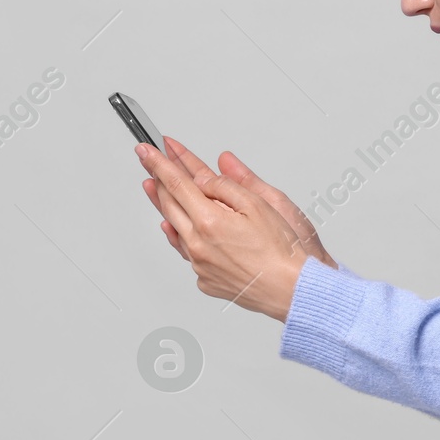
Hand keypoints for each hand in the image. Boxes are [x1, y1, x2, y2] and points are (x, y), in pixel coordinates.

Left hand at [144, 136, 335, 270]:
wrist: (292, 290)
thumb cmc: (283, 251)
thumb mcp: (261, 205)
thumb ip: (229, 186)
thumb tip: (206, 175)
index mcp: (210, 221)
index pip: (177, 183)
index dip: (160, 163)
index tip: (147, 150)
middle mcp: (198, 244)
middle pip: (169, 204)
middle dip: (157, 179)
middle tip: (148, 161)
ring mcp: (200, 264)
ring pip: (174, 228)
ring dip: (164, 205)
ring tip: (153, 187)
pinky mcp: (206, 279)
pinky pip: (186, 252)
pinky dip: (179, 235)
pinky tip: (174, 227)